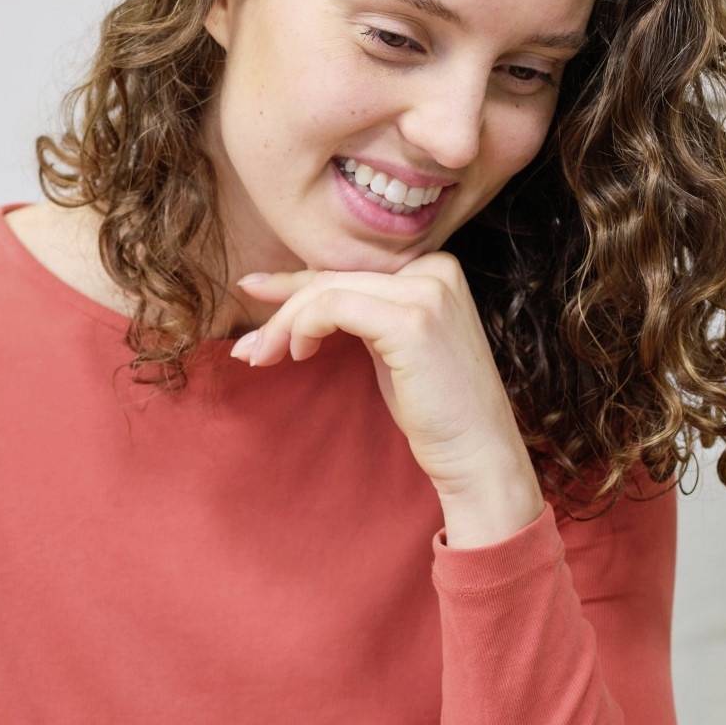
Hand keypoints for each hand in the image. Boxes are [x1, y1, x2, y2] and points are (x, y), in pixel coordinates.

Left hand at [231, 255, 543, 547]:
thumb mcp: (390, 347)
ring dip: (283, 324)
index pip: (348, 269)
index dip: (295, 282)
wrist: (478, 455)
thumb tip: (294, 299)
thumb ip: (359, 314)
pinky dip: (303, 327)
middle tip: (247, 347)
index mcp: (434, 268)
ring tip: (260, 357)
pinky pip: (333, 307)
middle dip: (280, 308)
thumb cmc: (433, 409)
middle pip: (333, 278)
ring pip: (326, 291)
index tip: (253, 291)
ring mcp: (428, 291)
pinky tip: (298, 354)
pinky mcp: (412, 320)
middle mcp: (436, 269)